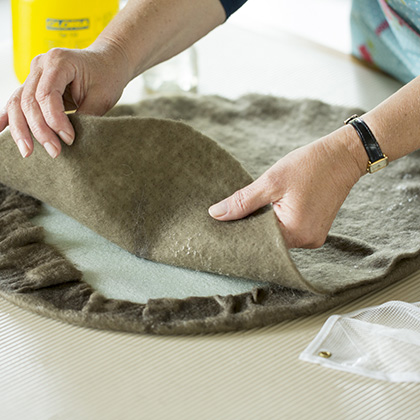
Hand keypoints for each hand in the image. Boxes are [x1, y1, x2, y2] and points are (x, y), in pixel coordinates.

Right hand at [0, 42, 130, 158]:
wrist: (107, 62)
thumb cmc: (107, 76)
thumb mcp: (102, 97)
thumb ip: (84, 115)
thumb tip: (67, 139)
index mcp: (58, 61)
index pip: (47, 95)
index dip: (55, 120)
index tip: (69, 138)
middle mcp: (41, 65)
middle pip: (29, 101)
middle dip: (39, 130)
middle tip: (54, 152)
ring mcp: (34, 74)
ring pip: (18, 103)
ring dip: (21, 130)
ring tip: (28, 152)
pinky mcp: (33, 84)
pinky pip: (17, 101)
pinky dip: (9, 117)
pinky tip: (0, 129)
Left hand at [209, 127, 365, 248]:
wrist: (343, 156)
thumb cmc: (309, 165)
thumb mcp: (271, 181)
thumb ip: (243, 202)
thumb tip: (216, 215)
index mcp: (295, 232)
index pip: (257, 241)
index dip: (238, 232)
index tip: (222, 224)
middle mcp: (306, 241)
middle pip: (267, 241)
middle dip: (249, 227)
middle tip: (231, 214)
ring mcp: (312, 238)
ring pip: (277, 236)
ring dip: (263, 223)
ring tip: (250, 208)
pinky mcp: (314, 230)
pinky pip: (288, 231)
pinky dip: (276, 221)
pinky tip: (268, 208)